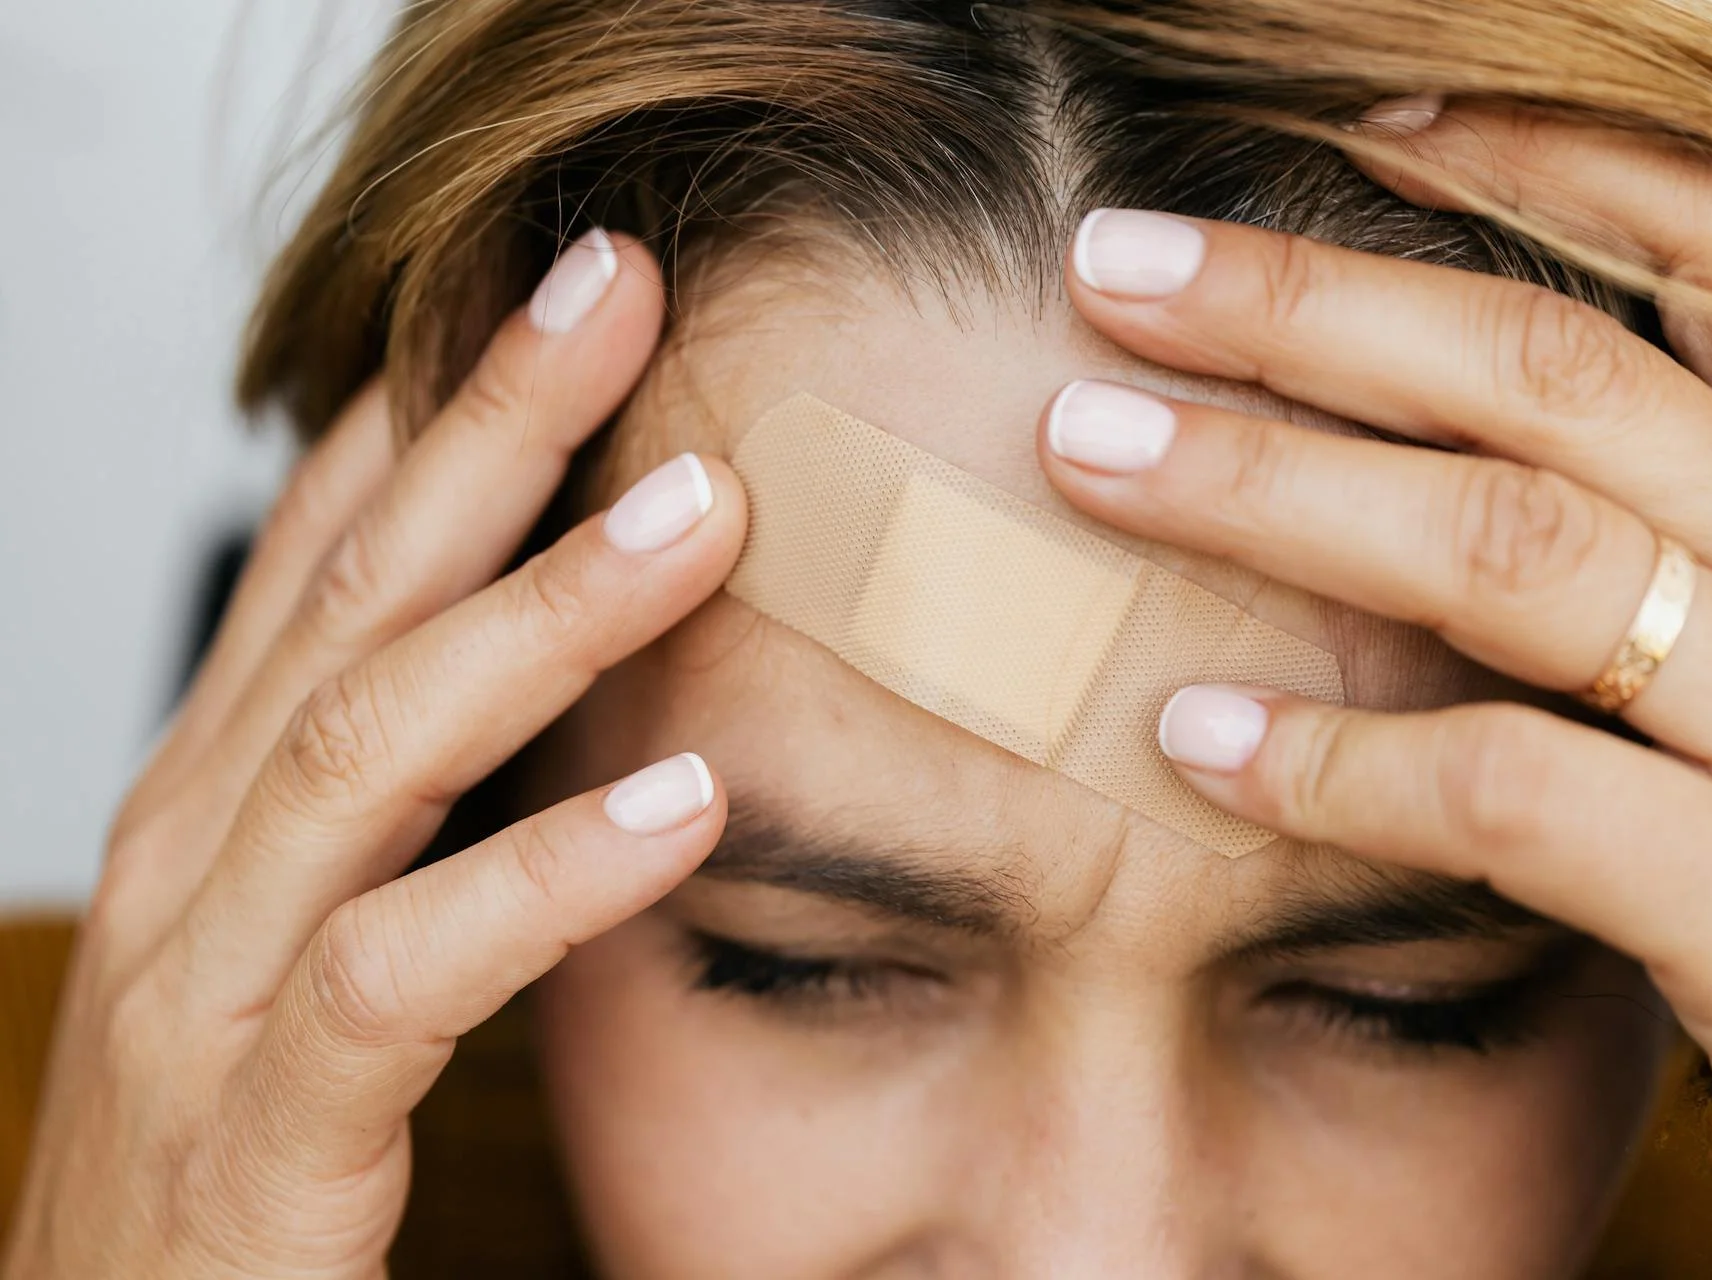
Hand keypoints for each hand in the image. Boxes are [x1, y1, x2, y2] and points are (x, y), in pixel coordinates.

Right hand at [2, 232, 745, 1276]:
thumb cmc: (232, 1134)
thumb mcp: (303, 919)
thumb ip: (399, 796)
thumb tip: (541, 662)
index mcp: (224, 794)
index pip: (326, 552)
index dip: (439, 402)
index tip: (567, 290)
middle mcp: (200, 851)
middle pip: (352, 591)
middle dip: (488, 424)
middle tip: (618, 283)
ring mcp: (211, 982)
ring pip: (374, 744)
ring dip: (541, 615)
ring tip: (703, 515)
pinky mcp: (258, 1128)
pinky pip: (406, 972)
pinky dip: (542, 882)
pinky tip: (680, 816)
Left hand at [1043, 105, 1711, 1104]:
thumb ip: (1678, 509)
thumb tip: (1418, 402)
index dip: (1548, 164)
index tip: (1364, 129)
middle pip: (1551, 379)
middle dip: (1315, 307)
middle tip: (1115, 266)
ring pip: (1515, 549)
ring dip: (1278, 488)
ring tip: (1094, 454)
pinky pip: (1515, 789)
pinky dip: (1339, 756)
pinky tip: (1195, 738)